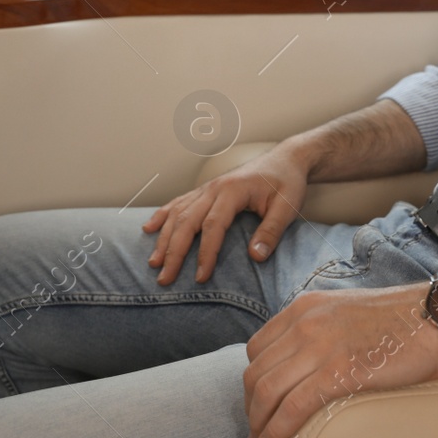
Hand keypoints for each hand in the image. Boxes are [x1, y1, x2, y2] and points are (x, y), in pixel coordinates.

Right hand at [141, 144, 310, 284]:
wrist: (286, 159)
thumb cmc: (287, 182)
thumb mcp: (288, 207)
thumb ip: (272, 231)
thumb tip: (255, 257)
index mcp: (233, 190)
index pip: (213, 225)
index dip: (205, 253)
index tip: (200, 277)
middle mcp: (215, 188)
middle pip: (187, 221)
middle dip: (173, 251)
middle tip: (164, 278)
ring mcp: (208, 188)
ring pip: (178, 213)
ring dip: (164, 238)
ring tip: (153, 262)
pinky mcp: (206, 190)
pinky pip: (179, 202)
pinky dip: (163, 215)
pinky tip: (149, 228)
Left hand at [243, 285, 437, 437]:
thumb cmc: (405, 321)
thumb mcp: (349, 311)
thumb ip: (324, 328)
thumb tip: (312, 362)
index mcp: (307, 307)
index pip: (258, 346)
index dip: (254, 379)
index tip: (259, 402)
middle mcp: (306, 323)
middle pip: (256, 371)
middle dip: (251, 406)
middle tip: (258, 429)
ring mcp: (320, 346)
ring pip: (266, 390)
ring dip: (258, 423)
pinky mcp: (338, 371)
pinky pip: (292, 407)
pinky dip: (277, 431)